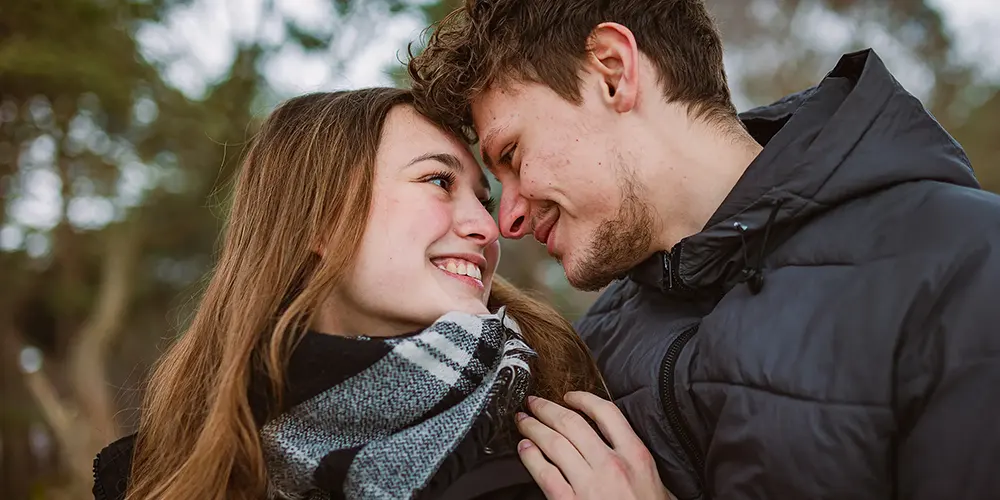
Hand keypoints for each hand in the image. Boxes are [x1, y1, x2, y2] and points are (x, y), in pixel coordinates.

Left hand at [515, 391, 675, 499]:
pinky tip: (524, 449)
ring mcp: (589, 484)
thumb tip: (623, 444)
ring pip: (554, 443)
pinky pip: (544, 474)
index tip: (569, 395)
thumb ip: (637, 460)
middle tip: (534, 402)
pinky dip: (530, 457)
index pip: (606, 413)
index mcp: (635, 456)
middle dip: (547, 409)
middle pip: (572, 423)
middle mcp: (610, 466)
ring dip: (534, 428)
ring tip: (524, 421)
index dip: (583, 398)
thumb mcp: (657, 482)